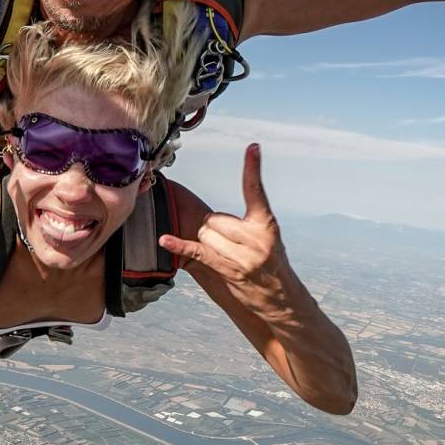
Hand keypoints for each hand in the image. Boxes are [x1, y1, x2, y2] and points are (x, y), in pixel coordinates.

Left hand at [159, 145, 296, 310]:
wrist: (279, 298)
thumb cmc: (269, 263)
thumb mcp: (266, 238)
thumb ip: (244, 224)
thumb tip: (209, 220)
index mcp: (265, 223)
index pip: (256, 190)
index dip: (253, 168)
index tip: (253, 147)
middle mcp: (256, 237)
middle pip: (215, 219)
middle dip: (215, 230)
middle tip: (231, 245)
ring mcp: (244, 255)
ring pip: (206, 234)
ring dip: (208, 244)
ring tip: (228, 256)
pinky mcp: (229, 268)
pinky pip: (197, 251)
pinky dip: (179, 246)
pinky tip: (164, 239)